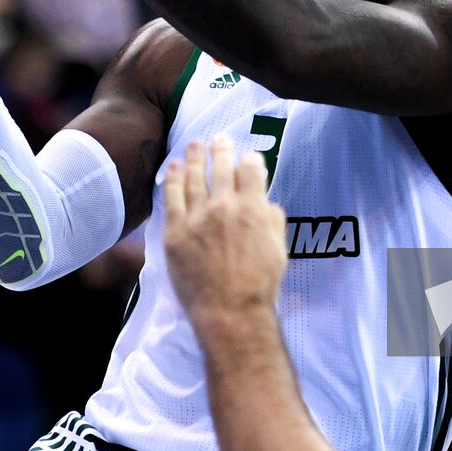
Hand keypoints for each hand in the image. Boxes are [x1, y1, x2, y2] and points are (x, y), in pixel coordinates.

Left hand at [163, 136, 287, 325]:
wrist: (229, 311)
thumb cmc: (260, 285)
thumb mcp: (279, 249)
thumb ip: (273, 221)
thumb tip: (267, 204)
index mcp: (253, 207)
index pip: (252, 170)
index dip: (250, 160)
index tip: (248, 158)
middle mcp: (224, 205)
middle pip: (222, 167)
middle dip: (221, 149)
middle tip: (219, 139)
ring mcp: (197, 217)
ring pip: (195, 177)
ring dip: (195, 157)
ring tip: (194, 144)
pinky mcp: (176, 232)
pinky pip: (172, 198)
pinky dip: (174, 179)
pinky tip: (174, 167)